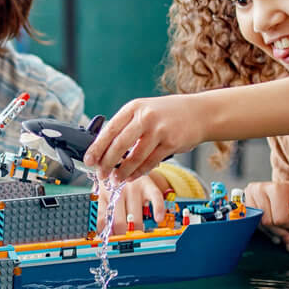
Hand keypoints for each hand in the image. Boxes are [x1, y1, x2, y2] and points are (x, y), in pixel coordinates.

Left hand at [84, 95, 205, 183]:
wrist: (200, 112)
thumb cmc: (167, 114)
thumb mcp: (144, 110)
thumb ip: (126, 126)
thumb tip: (104, 148)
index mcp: (134, 108)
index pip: (110, 129)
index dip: (97, 147)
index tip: (89, 160)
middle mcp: (145, 117)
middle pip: (120, 144)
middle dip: (107, 163)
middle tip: (100, 174)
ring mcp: (159, 130)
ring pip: (135, 157)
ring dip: (123, 172)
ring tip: (115, 180)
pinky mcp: (171, 143)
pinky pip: (150, 162)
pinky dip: (139, 172)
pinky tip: (132, 177)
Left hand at [95, 171, 169, 235]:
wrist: (122, 158)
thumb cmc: (110, 180)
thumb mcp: (99, 193)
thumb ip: (99, 212)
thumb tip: (98, 232)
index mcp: (103, 194)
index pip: (101, 218)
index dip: (104, 233)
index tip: (106, 241)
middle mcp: (117, 190)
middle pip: (119, 223)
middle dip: (120, 235)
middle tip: (122, 240)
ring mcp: (134, 187)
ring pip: (136, 218)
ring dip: (136, 230)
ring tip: (135, 235)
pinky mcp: (148, 184)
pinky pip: (156, 198)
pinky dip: (158, 209)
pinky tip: (158, 219)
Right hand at [243, 180, 288, 252]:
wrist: (288, 189)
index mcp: (277, 188)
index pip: (280, 219)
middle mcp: (259, 189)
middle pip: (267, 222)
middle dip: (281, 232)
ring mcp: (249, 195)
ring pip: (258, 224)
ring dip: (272, 232)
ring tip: (282, 235)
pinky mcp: (243, 201)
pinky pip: (250, 222)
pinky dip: (263, 229)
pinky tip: (272, 231)